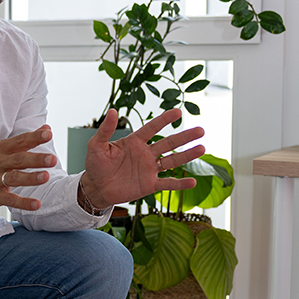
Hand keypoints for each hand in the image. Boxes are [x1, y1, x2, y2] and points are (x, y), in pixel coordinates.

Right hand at [0, 126, 55, 216]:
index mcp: (1, 150)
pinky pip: (10, 200)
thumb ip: (25, 141)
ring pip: (14, 178)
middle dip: (36, 159)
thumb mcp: (2, 150)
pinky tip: (36, 204)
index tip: (48, 134)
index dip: (34, 138)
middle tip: (52, 159)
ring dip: (30, 178)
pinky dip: (23, 203)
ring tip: (46, 177)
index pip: (20, 141)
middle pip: (18, 159)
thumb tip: (47, 129)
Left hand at [79, 108, 204, 208]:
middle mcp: (146, 153)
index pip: (152, 128)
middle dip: (184, 137)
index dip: (164, 120)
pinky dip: (180, 183)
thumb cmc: (96, 164)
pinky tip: (192, 181)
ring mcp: (149, 169)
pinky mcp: (150, 185)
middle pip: (168, 143)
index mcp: (135, 141)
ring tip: (202, 148)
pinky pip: (167, 183)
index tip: (178, 112)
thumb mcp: (97, 146)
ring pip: (172, 161)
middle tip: (201, 130)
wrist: (96, 187)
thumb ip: (105, 129)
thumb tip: (112, 110)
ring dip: (187, 156)